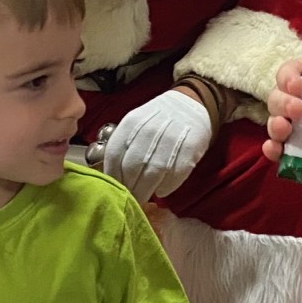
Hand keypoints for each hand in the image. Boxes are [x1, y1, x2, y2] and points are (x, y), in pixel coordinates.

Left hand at [102, 87, 214, 201]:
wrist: (190, 104)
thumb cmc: (157, 120)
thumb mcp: (135, 123)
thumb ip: (123, 145)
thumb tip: (111, 177)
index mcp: (132, 122)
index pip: (114, 155)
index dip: (113, 176)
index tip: (114, 189)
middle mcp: (149, 130)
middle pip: (132, 167)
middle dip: (129, 188)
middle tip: (129, 199)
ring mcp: (170, 138)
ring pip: (153, 173)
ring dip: (146, 190)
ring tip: (143, 198)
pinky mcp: (189, 147)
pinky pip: (174, 174)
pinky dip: (166, 187)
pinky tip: (161, 190)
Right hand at [262, 0, 301, 163]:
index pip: (289, 73)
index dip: (288, 76)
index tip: (299, 83)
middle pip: (278, 97)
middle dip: (281, 101)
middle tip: (298, 109)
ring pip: (276, 124)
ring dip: (274, 125)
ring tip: (286, 131)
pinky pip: (281, 153)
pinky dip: (274, 150)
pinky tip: (276, 151)